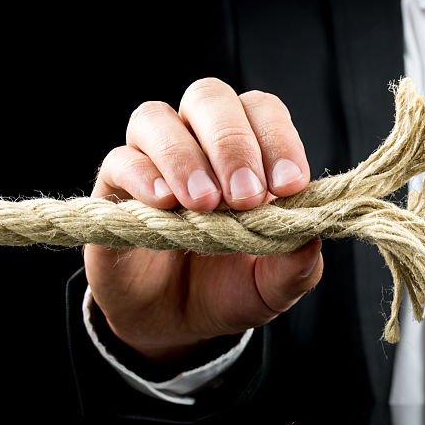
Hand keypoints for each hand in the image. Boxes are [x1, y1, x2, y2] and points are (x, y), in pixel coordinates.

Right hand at [84, 78, 322, 361]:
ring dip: (184, 156)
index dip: (278, 140)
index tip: (289, 186)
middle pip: (209, 98)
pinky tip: (165, 204)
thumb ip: (297, 262)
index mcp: (250, 151)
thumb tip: (311, 234)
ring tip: (204, 204)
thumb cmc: (232, 289)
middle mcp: (199, 142)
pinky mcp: (113, 189)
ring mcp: (152, 161)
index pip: (263, 112)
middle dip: (233, 143)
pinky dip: (143, 176)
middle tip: (246, 197)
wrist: (177, 326)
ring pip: (155, 117)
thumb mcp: (276, 285)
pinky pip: (120, 161)